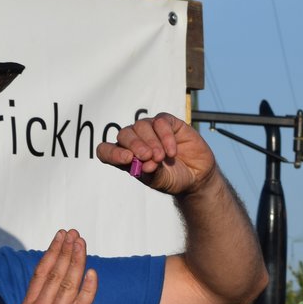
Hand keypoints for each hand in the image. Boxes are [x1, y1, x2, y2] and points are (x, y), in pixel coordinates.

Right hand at [4, 229, 97, 303]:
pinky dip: (87, 290)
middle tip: (74, 233)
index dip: (51, 254)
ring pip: (65, 285)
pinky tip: (93, 275)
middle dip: (65, 251)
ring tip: (82, 243)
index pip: (40, 275)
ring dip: (76, 262)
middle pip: (53, 274)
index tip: (59, 238)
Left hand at [97, 112, 218, 196]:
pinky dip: (165, 136)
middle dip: (134, 145)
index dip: (111, 152)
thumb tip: (143, 163)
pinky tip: (172, 151)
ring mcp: (151, 130)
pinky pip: (160, 122)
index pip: (106, 150)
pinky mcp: (168, 123)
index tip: (127, 158)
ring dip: (151, 142)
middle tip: (147, 157)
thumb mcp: (159, 181)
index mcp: (126, 157)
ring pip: (141, 125)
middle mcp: (135, 141)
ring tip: (161, 158)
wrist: (197, 177)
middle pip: (124, 134)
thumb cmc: (173, 179)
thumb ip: (150, 172)